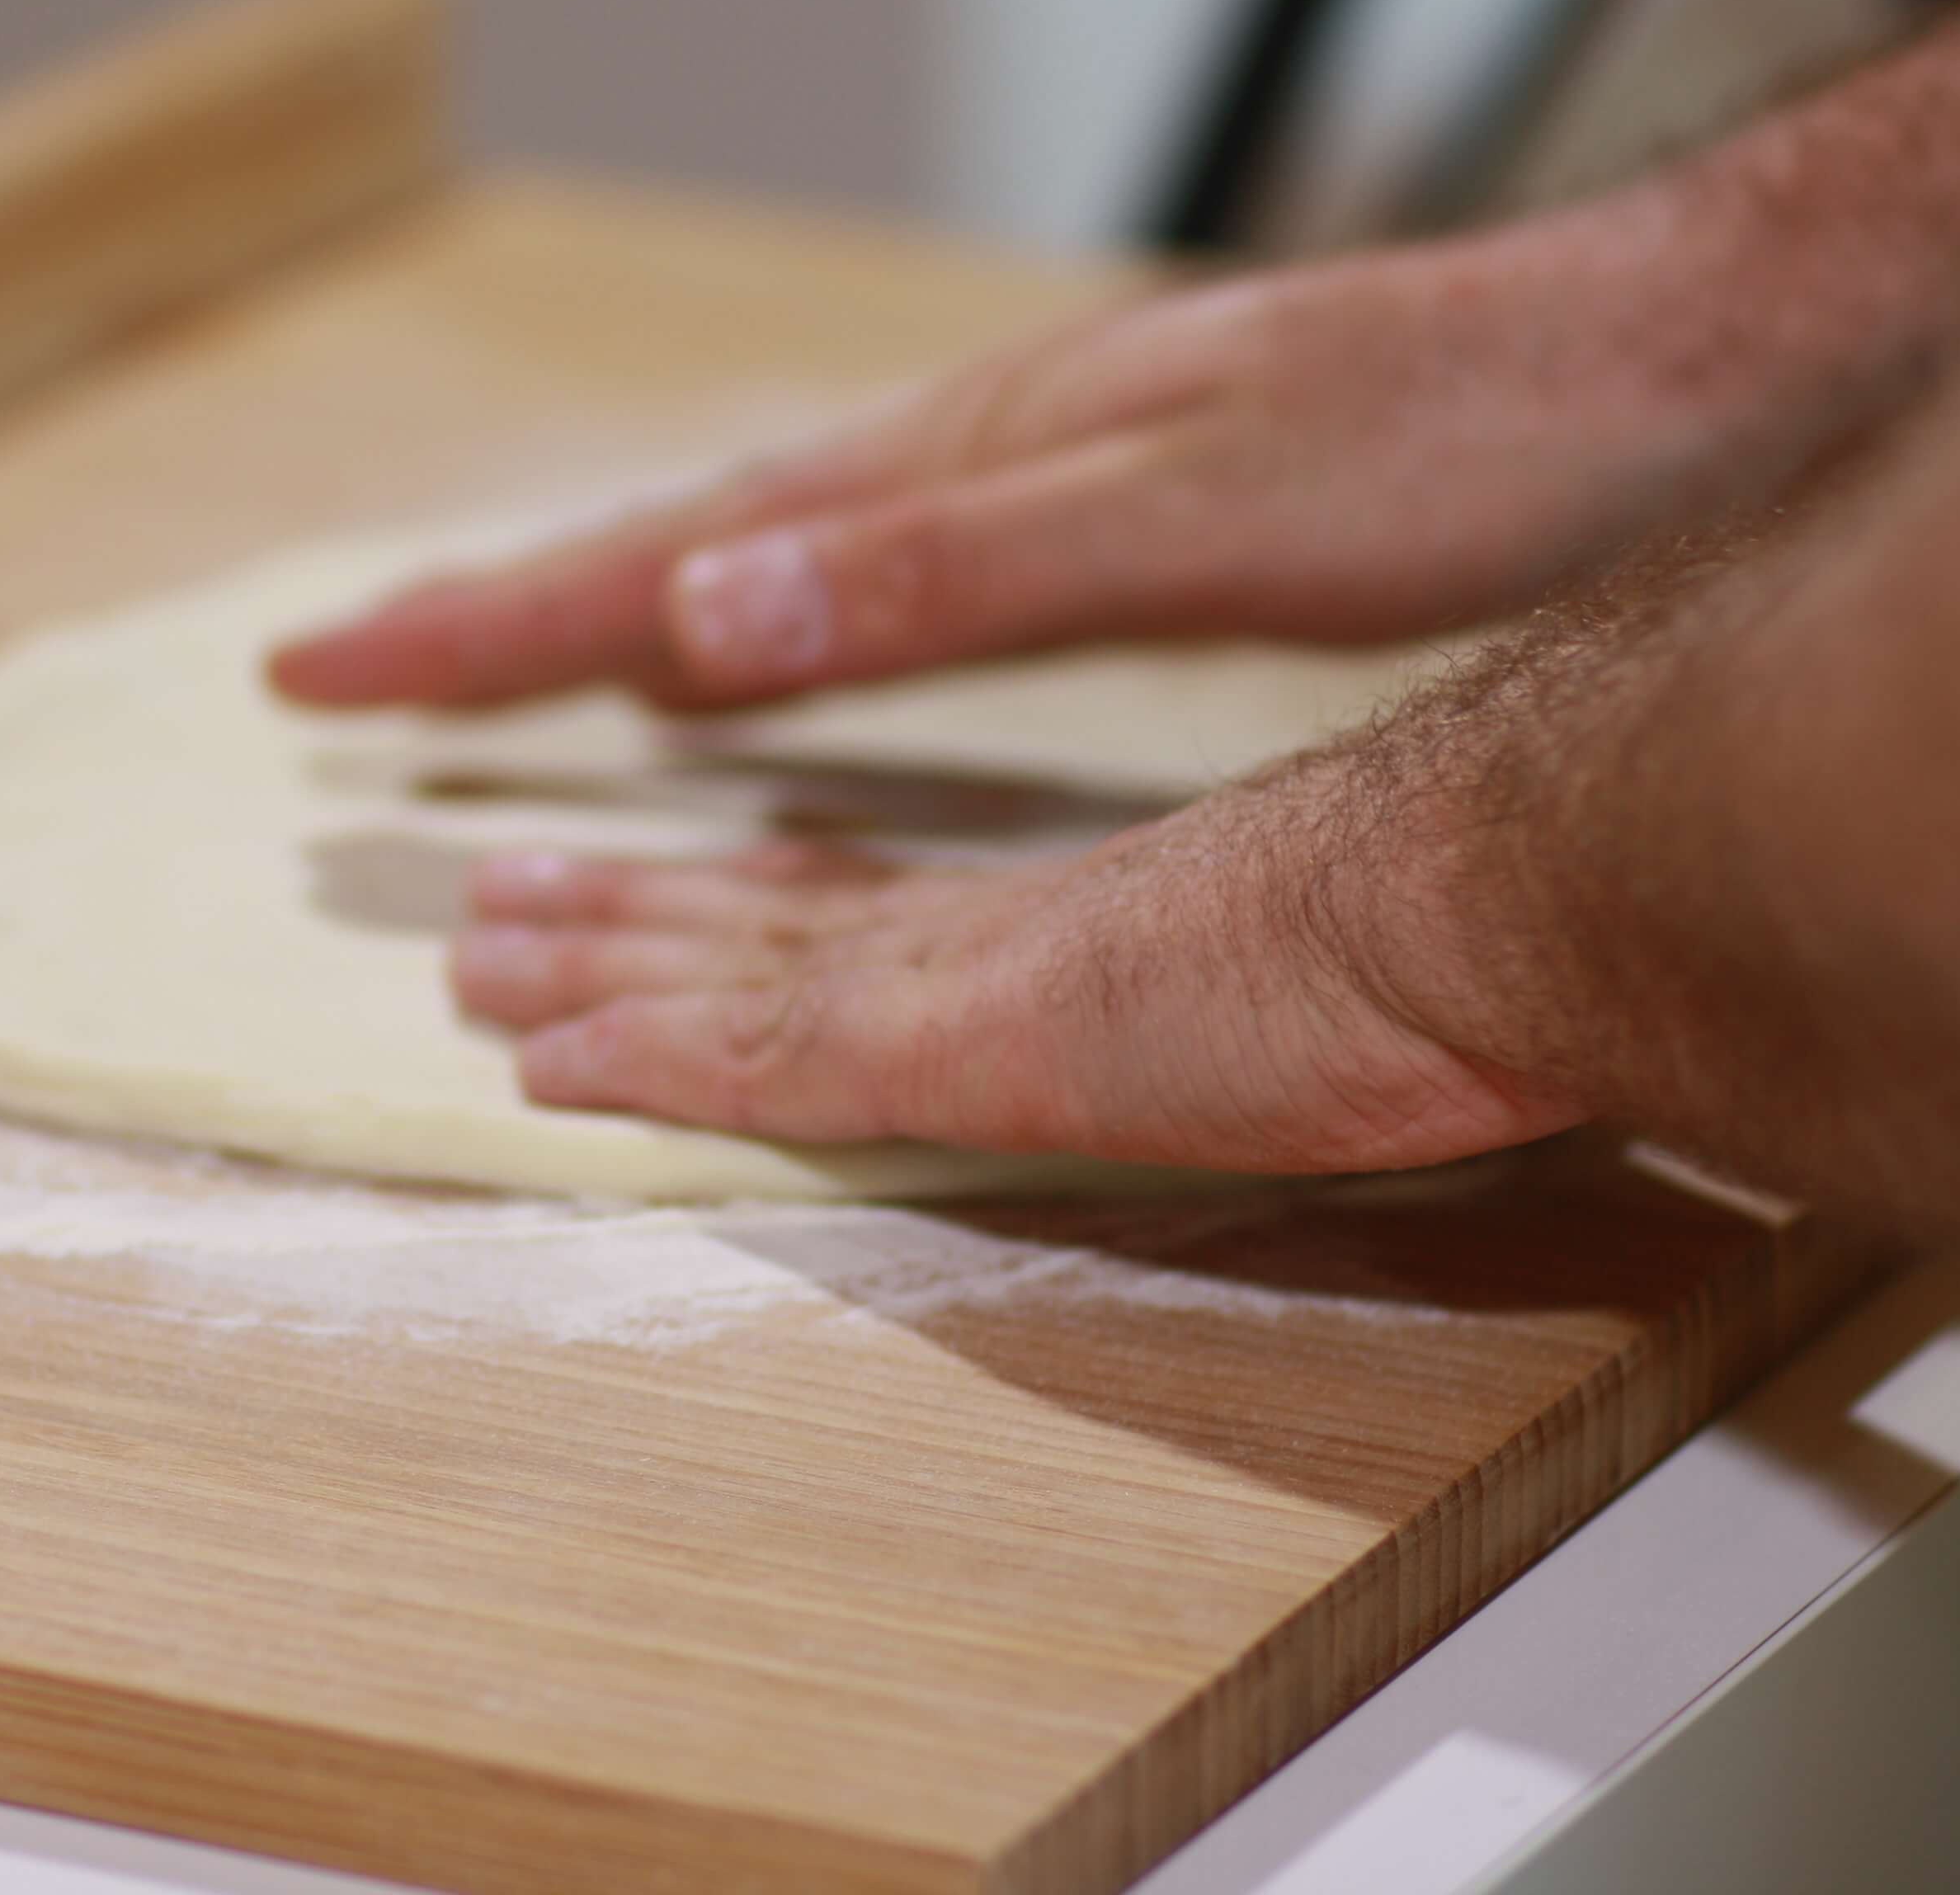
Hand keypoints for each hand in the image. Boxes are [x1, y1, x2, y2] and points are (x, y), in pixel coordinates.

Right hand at [271, 218, 1789, 710]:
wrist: (1694, 363)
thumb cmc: (1480, 431)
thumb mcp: (1213, 514)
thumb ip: (961, 568)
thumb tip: (698, 618)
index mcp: (968, 464)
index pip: (667, 554)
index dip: (489, 622)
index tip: (319, 675)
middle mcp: (979, 462)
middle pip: (682, 540)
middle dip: (502, 611)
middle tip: (339, 673)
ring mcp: (1042, 479)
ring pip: (769, 554)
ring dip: (613, 610)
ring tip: (501, 661)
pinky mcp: (1121, 515)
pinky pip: (868, 574)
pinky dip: (761, 618)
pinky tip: (761, 656)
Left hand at [446, 771, 1580, 1172]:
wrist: (1478, 898)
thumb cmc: (1448, 919)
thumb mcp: (1318, 938)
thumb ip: (1239, 962)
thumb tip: (1258, 987)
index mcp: (1071, 912)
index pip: (871, 895)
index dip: (751, 892)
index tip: (666, 889)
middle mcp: (992, 936)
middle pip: (767, 920)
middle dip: (632, 916)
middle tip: (510, 910)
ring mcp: (966, 984)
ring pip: (730, 977)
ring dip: (598, 970)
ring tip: (481, 960)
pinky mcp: (960, 1043)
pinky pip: (764, 1064)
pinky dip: (651, 1060)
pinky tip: (551, 1070)